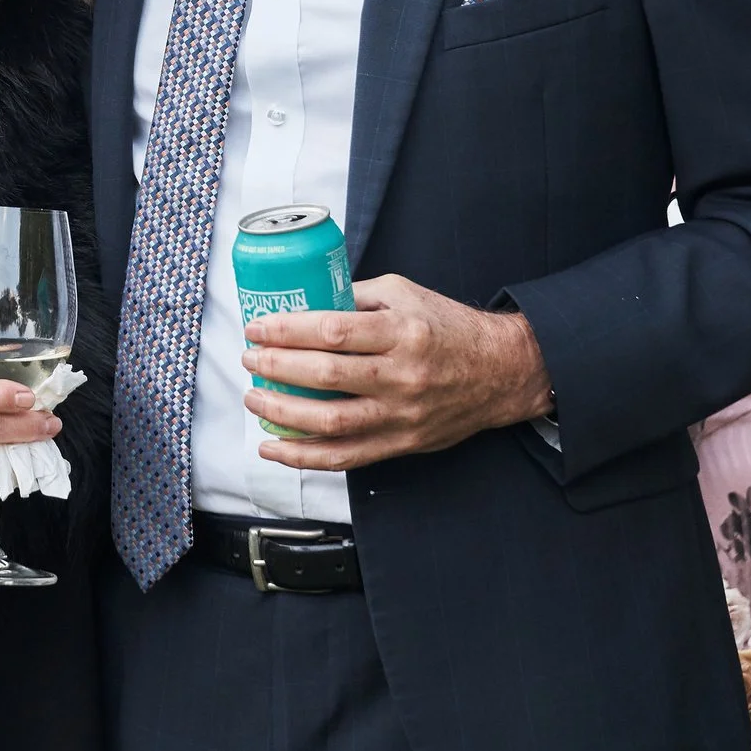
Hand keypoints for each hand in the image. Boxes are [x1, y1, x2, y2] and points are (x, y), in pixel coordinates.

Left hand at [243, 275, 552, 469]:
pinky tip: (274, 449)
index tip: (257, 328)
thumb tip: (302, 299)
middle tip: (249, 359)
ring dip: (282, 414)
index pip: (332, 331)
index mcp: (401, 331)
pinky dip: (304, 457)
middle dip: (276, 368)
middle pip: (325, 376)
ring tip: (254, 399)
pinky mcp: (401, 444)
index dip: (287, 331)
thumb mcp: (405, 293)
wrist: (500, 372)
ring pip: (331, 423)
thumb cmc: (447, 327)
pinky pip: (346, 457)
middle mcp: (402, 375)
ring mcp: (402, 415)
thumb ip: (355, 296)